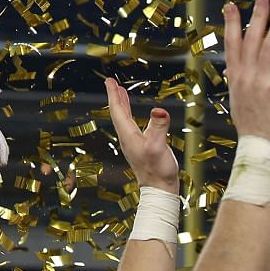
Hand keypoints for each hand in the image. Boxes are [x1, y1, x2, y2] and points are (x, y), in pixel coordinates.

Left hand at [104, 77, 179, 193]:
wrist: (159, 189)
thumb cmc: (158, 170)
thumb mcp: (159, 146)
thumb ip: (159, 127)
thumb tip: (159, 110)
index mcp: (128, 135)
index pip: (118, 111)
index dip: (114, 95)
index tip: (110, 81)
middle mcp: (128, 138)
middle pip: (118, 113)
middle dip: (115, 97)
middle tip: (112, 83)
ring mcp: (133, 143)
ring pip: (124, 119)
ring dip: (122, 105)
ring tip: (121, 93)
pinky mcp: (141, 147)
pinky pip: (132, 126)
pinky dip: (131, 115)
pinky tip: (134, 115)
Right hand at [223, 0, 269, 149]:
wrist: (257, 147)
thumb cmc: (251, 125)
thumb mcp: (239, 99)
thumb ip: (238, 81)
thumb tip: (232, 71)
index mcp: (236, 76)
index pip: (232, 44)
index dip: (232, 24)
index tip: (231, 5)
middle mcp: (246, 76)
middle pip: (251, 40)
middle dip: (257, 17)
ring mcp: (261, 82)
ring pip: (269, 48)